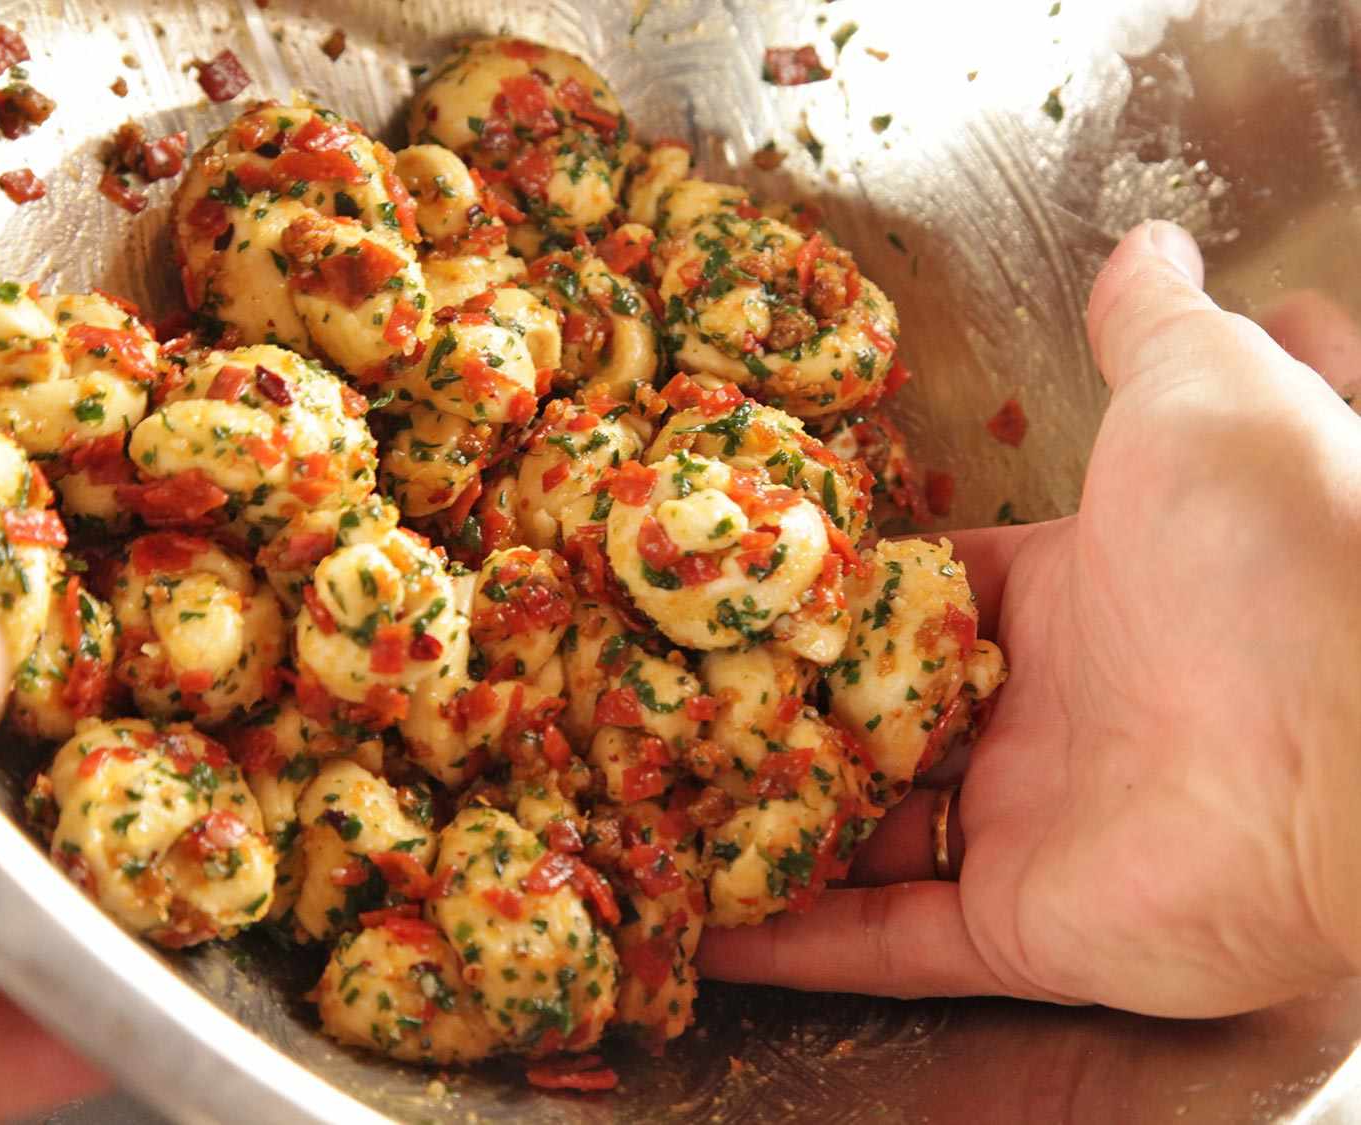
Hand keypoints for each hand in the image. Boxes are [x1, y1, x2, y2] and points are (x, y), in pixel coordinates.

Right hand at [698, 220, 1360, 1017]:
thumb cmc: (1283, 548)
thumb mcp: (1206, 397)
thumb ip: (1152, 329)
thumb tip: (1146, 242)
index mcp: (1071, 597)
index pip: (922, 595)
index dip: (829, 590)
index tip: (731, 581)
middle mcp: (1042, 718)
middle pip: (877, 719)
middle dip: (775, 712)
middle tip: (653, 700)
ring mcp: (1027, 832)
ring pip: (865, 836)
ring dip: (762, 827)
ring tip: (646, 811)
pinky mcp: (1020, 930)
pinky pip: (886, 945)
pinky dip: (791, 947)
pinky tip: (696, 933)